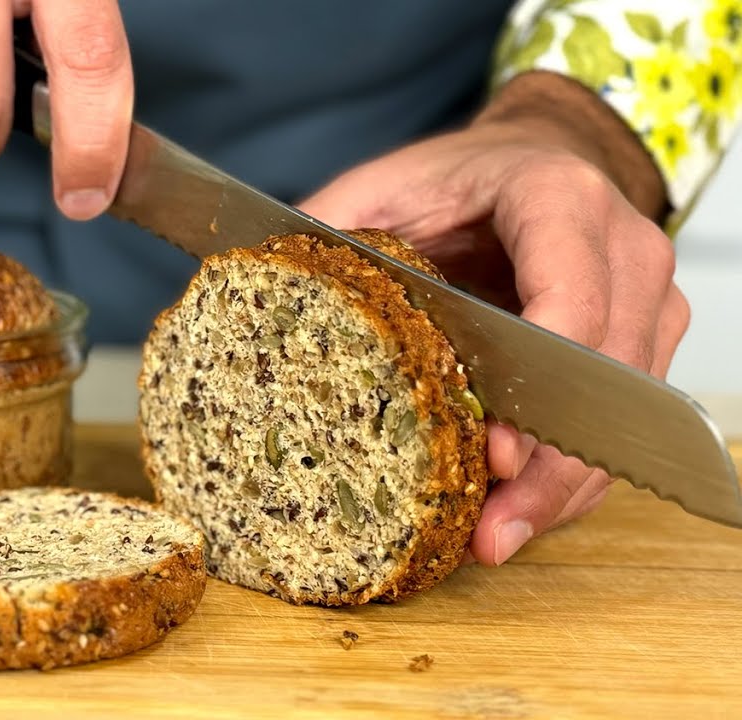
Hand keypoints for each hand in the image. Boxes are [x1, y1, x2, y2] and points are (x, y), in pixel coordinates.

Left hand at [299, 71, 687, 566]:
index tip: (496, 449)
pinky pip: (617, 425)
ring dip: (561, 487)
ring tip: (496, 537)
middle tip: (493, 526)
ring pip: (620, 416)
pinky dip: (570, 477)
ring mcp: (645, 300)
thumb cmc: (453, 179)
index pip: (571, 293)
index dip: (535, 382)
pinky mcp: (646, 344)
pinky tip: (518, 514)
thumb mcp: (380, 188)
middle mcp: (622, 249)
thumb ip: (329, 232)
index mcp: (557, 197)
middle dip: (550, 463)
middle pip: (606, 376)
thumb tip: (259, 290)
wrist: (524, 161)